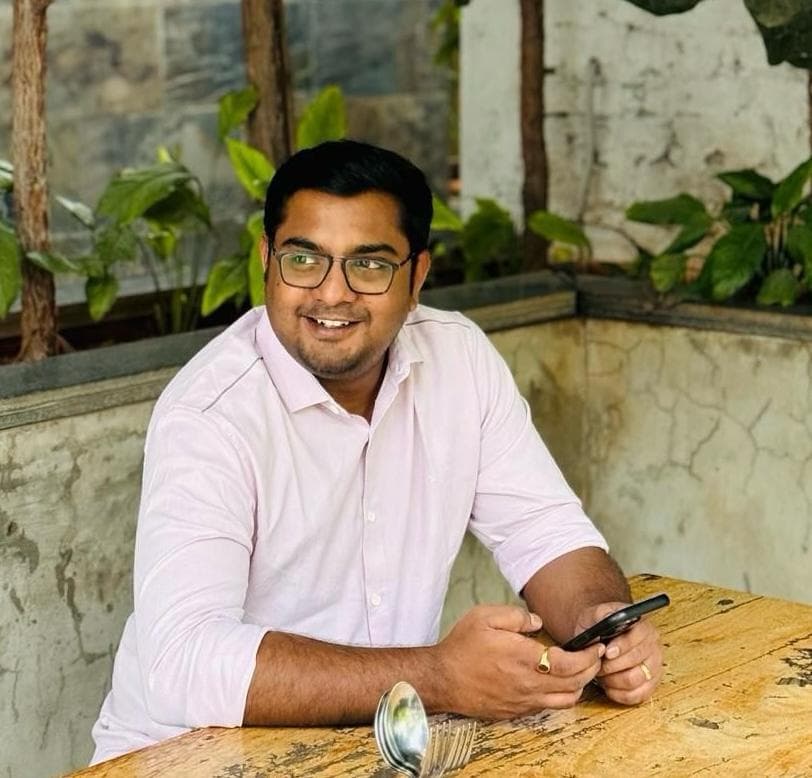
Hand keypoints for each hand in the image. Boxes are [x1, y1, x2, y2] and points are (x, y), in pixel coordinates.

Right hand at [435, 604, 604, 718]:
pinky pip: (548, 707)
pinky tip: (556, 682)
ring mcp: (523, 701)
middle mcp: (528, 684)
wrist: (442, 679)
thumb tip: (538, 622)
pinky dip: (561, 696)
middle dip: (591, 670)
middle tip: (595, 657)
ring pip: (565, 700)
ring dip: (579, 686)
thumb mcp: (485, 616)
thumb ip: (517, 616)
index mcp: (524, 658)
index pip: (570, 664)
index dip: (588, 657)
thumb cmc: (462, 646)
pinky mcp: (516, 711)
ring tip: (580, 670)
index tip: (596, 647)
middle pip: (575, 684)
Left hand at [573, 602, 663, 704]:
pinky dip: (619, 694)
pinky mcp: (650, 685)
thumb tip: (607, 621)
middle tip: (598, 664)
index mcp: (643, 627)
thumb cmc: (598, 624)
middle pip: (635, 663)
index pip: (637, 639)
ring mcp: (654, 667)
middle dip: (611, 666)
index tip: (607, 652)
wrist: (599, 634)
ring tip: (602, 674)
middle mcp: (652, 647)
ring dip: (613, 680)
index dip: (621, 647)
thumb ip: (602, 615)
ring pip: (634, 681)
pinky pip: (637, 696)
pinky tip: (609, 686)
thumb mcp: (597, 613)